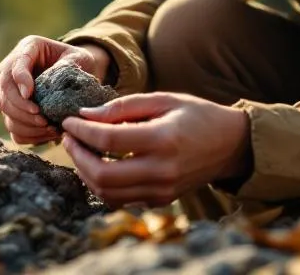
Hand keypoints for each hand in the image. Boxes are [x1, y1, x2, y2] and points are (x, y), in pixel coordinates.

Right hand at [0, 35, 108, 144]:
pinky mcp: (16, 111)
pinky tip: (48, 133)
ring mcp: (12, 92)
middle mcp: (13, 69)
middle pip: (4, 91)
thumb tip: (53, 84)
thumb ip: (67, 66)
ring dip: (26, 123)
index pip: (15, 65)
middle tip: (42, 117)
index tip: (29, 94)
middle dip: (21, 108)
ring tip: (49, 127)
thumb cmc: (78, 62)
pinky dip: (29, 134)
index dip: (19, 80)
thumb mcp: (79, 58)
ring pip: (6, 110)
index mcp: (27, 48)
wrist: (78, 75)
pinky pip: (14, 128)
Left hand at [61, 92, 250, 208]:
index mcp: (162, 139)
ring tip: (79, 150)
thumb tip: (85, 116)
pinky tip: (97, 165)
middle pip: (102, 174)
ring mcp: (161, 190)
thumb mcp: (162, 99)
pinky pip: (120, 199)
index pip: (108, 141)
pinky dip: (101, 185)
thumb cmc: (196, 115)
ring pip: (107, 192)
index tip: (69, 120)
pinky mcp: (160, 200)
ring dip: (85, 172)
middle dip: (77, 155)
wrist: (230, 145)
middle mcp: (161, 170)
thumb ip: (123, 106)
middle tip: (68, 137)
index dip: (81, 131)